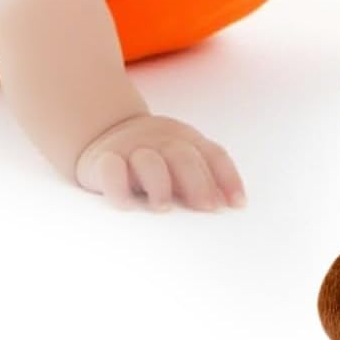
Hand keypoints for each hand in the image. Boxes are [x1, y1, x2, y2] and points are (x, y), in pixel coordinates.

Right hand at [75, 113, 246, 212]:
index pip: (213, 154)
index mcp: (185, 139)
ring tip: (164, 208)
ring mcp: (131, 149)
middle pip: (183, 156)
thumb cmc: (154, 155)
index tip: (237, 205)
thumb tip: (227, 205)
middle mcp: (160, 141)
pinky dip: (118, 186)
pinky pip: (110, 169)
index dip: (228, 177)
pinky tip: (126, 206)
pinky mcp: (103, 161)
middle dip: (198, 182)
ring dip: (159, 183)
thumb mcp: (179, 157)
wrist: (105, 132)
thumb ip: (200, 175)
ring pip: (148, 161)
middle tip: (207, 208)